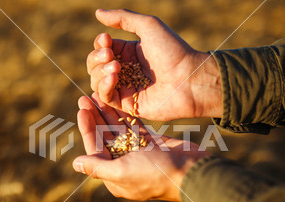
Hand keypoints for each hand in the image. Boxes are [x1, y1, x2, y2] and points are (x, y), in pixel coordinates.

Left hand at [72, 94, 210, 201]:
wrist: (191, 172)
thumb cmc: (156, 175)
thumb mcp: (123, 171)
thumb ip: (98, 166)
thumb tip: (75, 163)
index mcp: (114, 175)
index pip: (95, 148)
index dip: (87, 128)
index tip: (81, 109)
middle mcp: (124, 164)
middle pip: (105, 136)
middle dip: (95, 117)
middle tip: (85, 97)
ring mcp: (138, 153)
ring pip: (118, 130)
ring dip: (108, 113)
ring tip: (99, 94)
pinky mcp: (151, 143)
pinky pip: (133, 127)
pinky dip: (125, 115)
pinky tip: (117, 101)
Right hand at [87, 9, 222, 120]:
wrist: (189, 79)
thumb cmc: (173, 51)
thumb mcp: (148, 26)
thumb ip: (123, 18)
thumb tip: (97, 12)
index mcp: (130, 53)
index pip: (103, 49)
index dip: (99, 44)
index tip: (107, 39)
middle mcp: (126, 71)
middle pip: (95, 65)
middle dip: (97, 57)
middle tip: (110, 55)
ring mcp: (126, 89)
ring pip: (96, 81)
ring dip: (99, 71)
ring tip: (116, 67)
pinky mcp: (128, 105)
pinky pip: (106, 97)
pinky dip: (103, 87)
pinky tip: (113, 77)